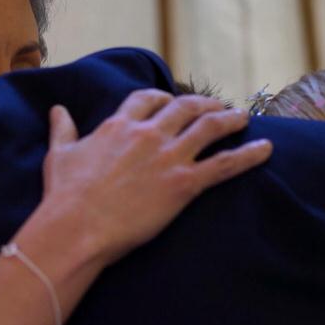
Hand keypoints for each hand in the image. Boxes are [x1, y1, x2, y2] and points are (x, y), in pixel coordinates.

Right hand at [36, 89, 270, 267]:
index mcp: (119, 126)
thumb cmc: (65, 195)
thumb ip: (63, 130)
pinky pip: (224, 165)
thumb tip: (58, 110)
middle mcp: (149, 134)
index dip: (163, 98)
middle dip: (203, 104)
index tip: (171, 100)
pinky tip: (267, 149)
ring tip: (244, 117)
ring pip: (209, 128)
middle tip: (216, 107)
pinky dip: (249, 155)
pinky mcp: (184, 184)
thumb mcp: (61, 155)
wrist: (77, 226)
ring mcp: (169, 157)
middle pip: (185, 107)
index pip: (148, 100)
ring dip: (230, 119)